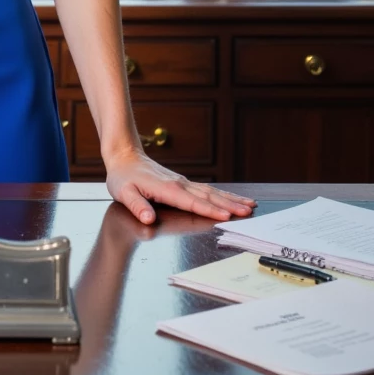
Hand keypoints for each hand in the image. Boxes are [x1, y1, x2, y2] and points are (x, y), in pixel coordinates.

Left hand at [105, 147, 255, 225]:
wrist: (125, 156)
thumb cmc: (123, 177)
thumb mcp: (124, 193)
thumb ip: (137, 206)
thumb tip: (147, 218)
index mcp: (167, 189)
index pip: (192, 202)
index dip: (209, 210)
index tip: (227, 215)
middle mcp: (179, 184)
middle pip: (208, 196)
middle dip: (230, 204)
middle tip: (249, 211)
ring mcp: (183, 183)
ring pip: (211, 192)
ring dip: (231, 198)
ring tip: (250, 204)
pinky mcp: (183, 183)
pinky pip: (206, 189)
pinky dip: (222, 194)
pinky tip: (232, 198)